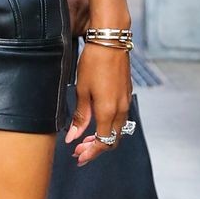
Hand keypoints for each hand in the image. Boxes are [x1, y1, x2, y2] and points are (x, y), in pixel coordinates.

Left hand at [66, 45, 132, 167]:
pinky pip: (120, 118)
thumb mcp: (81, 91)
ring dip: (103, 138)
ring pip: (117, 130)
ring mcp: (126, 102)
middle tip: (78, 150)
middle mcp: (121, 109)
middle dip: (96, 148)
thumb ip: (80, 117)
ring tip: (85, 139)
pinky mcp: (126, 95)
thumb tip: (73, 137)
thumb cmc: (94, 63)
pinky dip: (109, 126)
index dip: (91, 153)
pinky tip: (96, 123)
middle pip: (113, 140)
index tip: (78, 157)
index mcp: (109, 111)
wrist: (110, 41)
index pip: (103, 142)